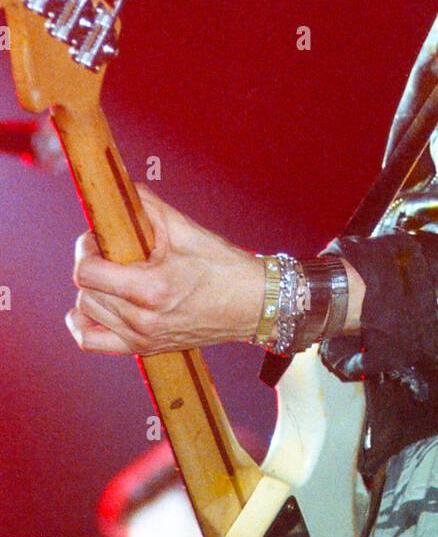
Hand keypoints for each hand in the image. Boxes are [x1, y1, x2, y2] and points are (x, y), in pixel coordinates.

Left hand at [66, 184, 264, 355]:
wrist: (253, 304)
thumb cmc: (225, 267)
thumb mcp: (187, 230)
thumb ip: (149, 206)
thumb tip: (123, 189)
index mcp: (151, 289)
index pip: (87, 273)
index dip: (86, 248)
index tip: (98, 236)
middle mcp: (141, 319)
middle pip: (85, 292)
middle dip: (91, 263)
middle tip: (110, 247)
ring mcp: (141, 338)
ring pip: (86, 313)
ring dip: (92, 289)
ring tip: (112, 272)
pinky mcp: (144, 347)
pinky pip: (93, 342)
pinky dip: (84, 324)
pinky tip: (96, 305)